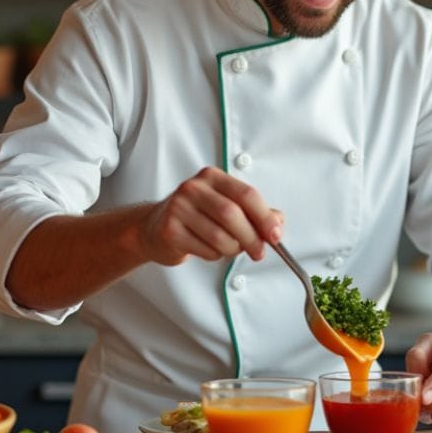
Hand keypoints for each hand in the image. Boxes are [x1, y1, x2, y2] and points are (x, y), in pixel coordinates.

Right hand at [141, 166, 283, 265]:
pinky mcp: (170, 230)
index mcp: (212, 177)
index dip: (264, 217)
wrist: (153, 228)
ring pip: (220, 236)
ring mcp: (178, 208)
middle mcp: (193, 188)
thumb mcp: (225, 206)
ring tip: (229, 248)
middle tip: (259, 251)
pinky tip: (209, 249)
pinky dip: (215, 255)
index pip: (246, 194)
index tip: (276, 235)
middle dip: (251, 238)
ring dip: (232, 249)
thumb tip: (277, 222)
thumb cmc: (195, 217)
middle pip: (232, 215)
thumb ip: (253, 213)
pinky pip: (206, 250)